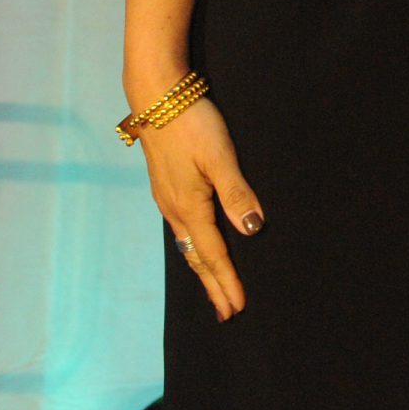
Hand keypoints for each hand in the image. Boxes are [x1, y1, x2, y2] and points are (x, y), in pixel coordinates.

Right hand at [133, 92, 263, 320]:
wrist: (156, 98)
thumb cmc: (192, 123)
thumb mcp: (220, 156)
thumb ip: (237, 193)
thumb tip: (252, 229)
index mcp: (190, 206)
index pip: (214, 254)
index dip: (227, 281)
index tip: (238, 306)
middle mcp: (174, 209)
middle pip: (197, 257)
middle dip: (213, 285)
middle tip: (226, 312)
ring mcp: (167, 199)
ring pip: (188, 244)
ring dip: (203, 268)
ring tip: (214, 287)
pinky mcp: (166, 187)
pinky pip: (182, 229)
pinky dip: (194, 247)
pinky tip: (197, 246)